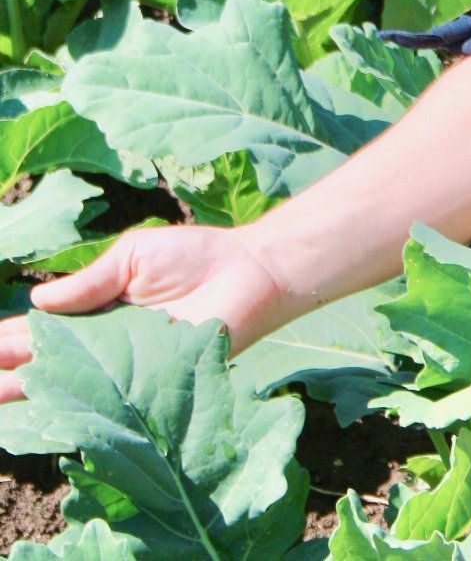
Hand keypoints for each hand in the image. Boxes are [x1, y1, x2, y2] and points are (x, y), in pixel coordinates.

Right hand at [0, 224, 287, 403]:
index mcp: (96, 313)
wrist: (250, 271)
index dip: (7, 341)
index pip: (40, 331)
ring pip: (68, 388)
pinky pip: (109, 402)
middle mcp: (105, 347)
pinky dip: (76, 407)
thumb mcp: (134, 257)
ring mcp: (126, 370)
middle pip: (44, 365)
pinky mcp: (152, 385)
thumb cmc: (196, 257)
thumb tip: (36, 301)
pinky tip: (44, 410)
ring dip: (28, 393)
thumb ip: (90, 282)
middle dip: (7, 372)